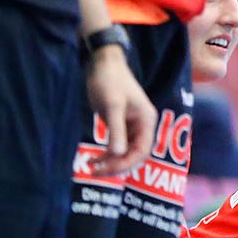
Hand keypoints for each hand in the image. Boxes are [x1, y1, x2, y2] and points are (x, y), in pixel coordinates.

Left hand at [83, 50, 156, 175]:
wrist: (103, 65)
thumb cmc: (109, 82)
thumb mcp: (112, 106)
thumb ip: (116, 130)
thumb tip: (117, 154)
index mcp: (147, 121)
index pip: (142, 151)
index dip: (126, 163)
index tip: (107, 169)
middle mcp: (143, 125)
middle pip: (134, 155)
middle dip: (116, 166)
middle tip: (95, 172)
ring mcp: (132, 126)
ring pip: (125, 152)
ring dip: (110, 162)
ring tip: (90, 167)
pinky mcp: (121, 125)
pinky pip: (117, 146)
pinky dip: (106, 154)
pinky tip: (93, 159)